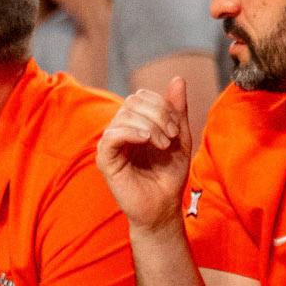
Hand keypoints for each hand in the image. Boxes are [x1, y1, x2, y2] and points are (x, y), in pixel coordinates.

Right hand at [97, 80, 192, 232]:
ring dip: (151, 126)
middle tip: (172, 136)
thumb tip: (177, 79)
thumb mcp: (180, 137)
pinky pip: (112, 135)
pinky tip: (147, 140)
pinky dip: (132, 132)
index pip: (143, 96)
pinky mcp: (105, 159)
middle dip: (159, 114)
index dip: (163, 106)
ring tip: (163, 145)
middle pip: (133, 101)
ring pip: (124, 115)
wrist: (163, 206)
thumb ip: (177, 109)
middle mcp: (121, 130)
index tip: (177, 129)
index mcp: (136, 123)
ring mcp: (111, 144)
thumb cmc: (170, 174)